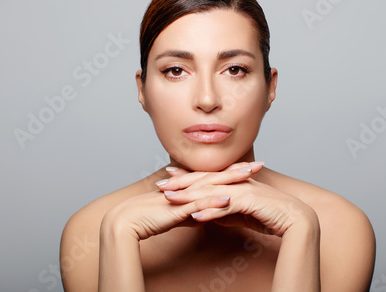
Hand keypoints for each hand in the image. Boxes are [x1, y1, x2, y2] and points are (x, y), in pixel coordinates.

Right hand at [100, 164, 258, 240]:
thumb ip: (191, 212)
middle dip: (238, 170)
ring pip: (210, 186)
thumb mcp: (176, 214)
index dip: (232, 172)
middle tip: (258, 164)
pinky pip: (198, 204)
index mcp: (188, 189)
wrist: (127, 221)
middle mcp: (187, 189)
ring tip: (249, 175)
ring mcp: (183, 196)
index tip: (250, 167)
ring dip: (230, 180)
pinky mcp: (177, 208)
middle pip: (217, 177)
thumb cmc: (149, 218)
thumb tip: (206, 215)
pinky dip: (213, 200)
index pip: (214, 177)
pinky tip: (229, 198)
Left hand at [158, 162, 318, 236]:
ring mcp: (244, 190)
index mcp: (235, 182)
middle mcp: (237, 182)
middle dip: (181, 183)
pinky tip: (194, 217)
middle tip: (160, 185)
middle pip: (205, 181)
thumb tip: (207, 213)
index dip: (187, 177)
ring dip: (189, 196)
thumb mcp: (242, 214)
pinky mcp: (251, 201)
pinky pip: (226, 206)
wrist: (295, 220)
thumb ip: (225, 210)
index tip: (169, 176)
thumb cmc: (271, 215)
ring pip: (212, 192)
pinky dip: (210, 212)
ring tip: (170, 199)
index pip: (207, 177)